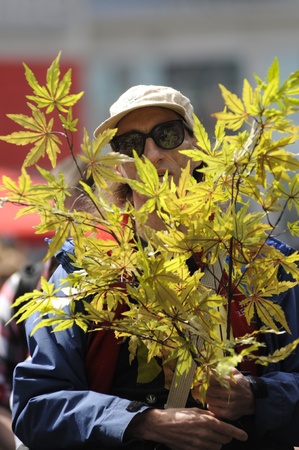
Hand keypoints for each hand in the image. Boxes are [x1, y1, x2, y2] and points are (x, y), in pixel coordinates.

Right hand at [126, 407, 247, 449]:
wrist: (161, 426)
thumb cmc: (177, 415)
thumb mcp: (194, 410)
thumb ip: (208, 415)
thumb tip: (219, 418)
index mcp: (206, 422)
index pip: (227, 429)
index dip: (238, 433)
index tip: (244, 436)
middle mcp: (205, 434)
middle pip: (224, 439)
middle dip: (225, 434)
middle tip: (220, 429)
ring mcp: (199, 445)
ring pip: (217, 446)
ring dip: (217, 441)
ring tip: (208, 434)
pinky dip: (208, 446)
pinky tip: (202, 440)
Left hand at [205, 368, 254, 420]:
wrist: (252, 399)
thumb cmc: (240, 383)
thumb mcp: (234, 372)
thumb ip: (222, 368)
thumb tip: (208, 366)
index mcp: (232, 382)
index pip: (213, 379)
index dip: (204, 378)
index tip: (199, 377)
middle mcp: (231, 394)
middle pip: (209, 390)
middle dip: (203, 387)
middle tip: (200, 385)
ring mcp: (230, 405)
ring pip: (209, 400)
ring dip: (205, 395)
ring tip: (206, 392)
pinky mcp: (228, 414)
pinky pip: (212, 409)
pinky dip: (210, 404)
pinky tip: (212, 401)